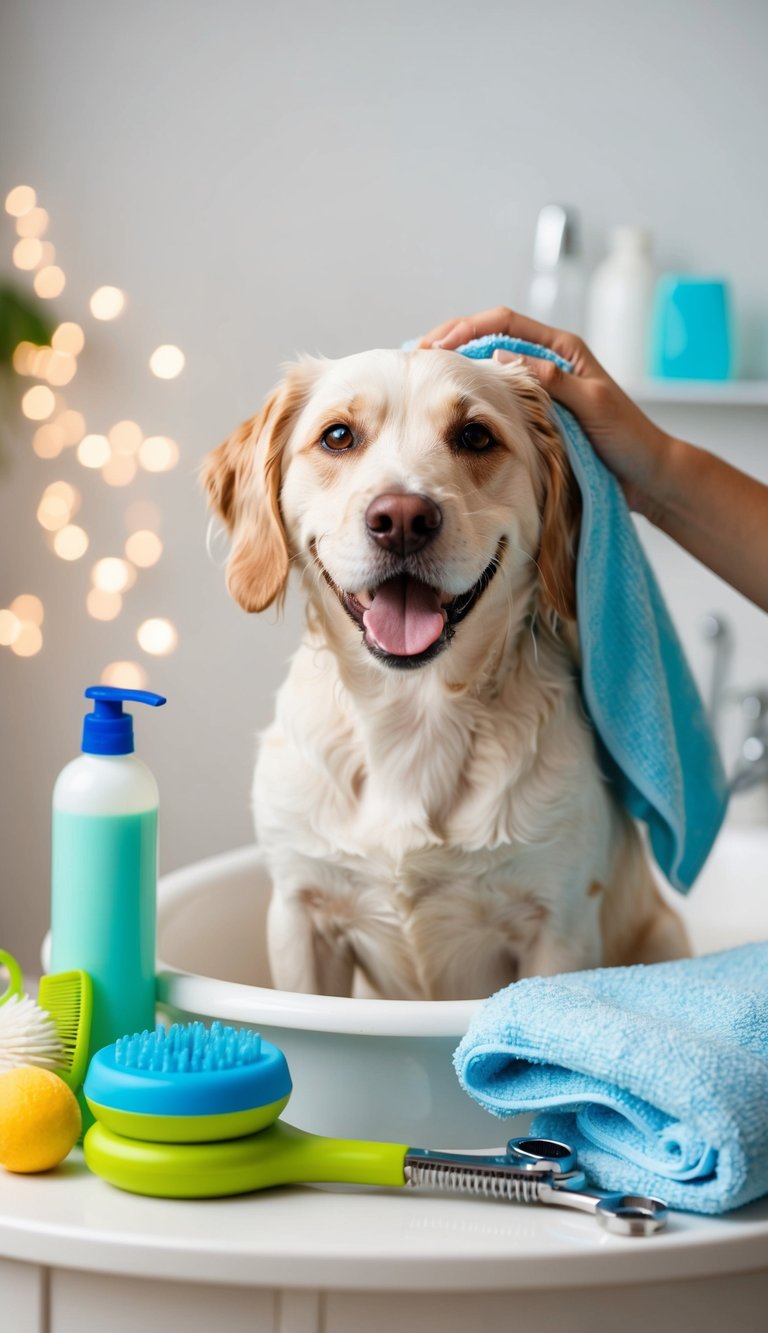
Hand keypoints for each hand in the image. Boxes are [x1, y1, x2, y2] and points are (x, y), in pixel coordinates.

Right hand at [418, 306, 671, 517]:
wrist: (646, 475)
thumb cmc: (627, 439)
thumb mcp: (592, 405)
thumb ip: (553, 380)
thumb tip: (504, 358)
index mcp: (562, 349)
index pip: (503, 323)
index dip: (466, 328)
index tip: (436, 344)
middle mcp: (548, 361)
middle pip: (488, 338)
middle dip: (451, 342)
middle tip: (416, 358)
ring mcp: (540, 386)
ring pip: (488, 366)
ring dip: (456, 367)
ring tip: (424, 377)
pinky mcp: (537, 411)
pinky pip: (497, 395)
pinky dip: (471, 395)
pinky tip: (450, 405)